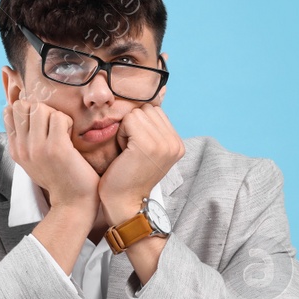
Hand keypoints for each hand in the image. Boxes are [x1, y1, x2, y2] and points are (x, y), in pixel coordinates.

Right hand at [4, 98, 97, 209]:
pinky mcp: (56, 148)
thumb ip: (26, 139)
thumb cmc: (59, 177)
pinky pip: (58, 117)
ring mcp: (37, 148)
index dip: (27, 109)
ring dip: (55, 115)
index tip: (42, 123)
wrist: (73, 203)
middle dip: (40, 109)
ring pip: (40, 108)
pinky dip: (67, 122)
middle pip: (22, 105)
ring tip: (62, 131)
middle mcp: (22, 148)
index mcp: (15, 149)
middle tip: (53, 125)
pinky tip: (70, 137)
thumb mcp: (33, 159)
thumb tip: (19, 110)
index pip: (9, 111)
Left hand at [98, 104, 184, 221]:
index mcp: (177, 143)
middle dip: (133, 125)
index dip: (140, 125)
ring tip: (128, 152)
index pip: (155, 111)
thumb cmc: (128, 175)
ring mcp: (164, 144)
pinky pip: (129, 120)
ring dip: (126, 129)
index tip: (137, 149)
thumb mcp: (147, 149)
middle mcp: (175, 143)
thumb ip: (152, 127)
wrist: (123, 202)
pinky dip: (121, 134)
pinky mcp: (148, 145)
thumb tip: (155, 95)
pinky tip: (124, 153)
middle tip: (131, 151)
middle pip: (147, 109)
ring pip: (137, 113)